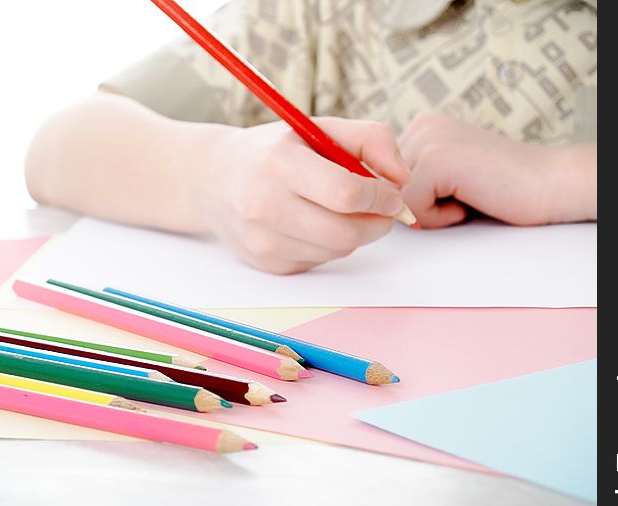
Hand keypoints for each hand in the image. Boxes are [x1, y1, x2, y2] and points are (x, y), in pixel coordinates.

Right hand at [196, 117, 409, 273]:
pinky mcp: (267, 263)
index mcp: (279, 163)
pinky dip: (330, 245)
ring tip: (344, 210)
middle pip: (346, 232)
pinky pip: (321, 261)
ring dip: (355, 233)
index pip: (345, 193)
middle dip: (378, 222)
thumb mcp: (318, 128)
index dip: (381, 197)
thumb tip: (402, 178)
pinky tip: (315, 223)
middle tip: (384, 209)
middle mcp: (264, 205)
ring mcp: (263, 240)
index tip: (393, 194)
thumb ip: (371, 140)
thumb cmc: (276, 151)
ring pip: (338, 250)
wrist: (215, 180)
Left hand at [398, 111, 596, 227]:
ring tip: (467, 195)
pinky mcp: (436, 160)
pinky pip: (411, 208)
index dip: (412, 200)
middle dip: (419, 206)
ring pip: (396, 200)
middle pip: (386, 190)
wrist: (552, 184)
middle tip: (463, 194)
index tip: (452, 192)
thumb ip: (410, 180)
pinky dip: (440, 218)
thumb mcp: (445, 178)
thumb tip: (369, 199)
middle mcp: (420, 125)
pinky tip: (471, 201)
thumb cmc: (501, 189)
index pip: (383, 179)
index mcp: (421, 127)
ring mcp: (428, 139)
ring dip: (430, 212)